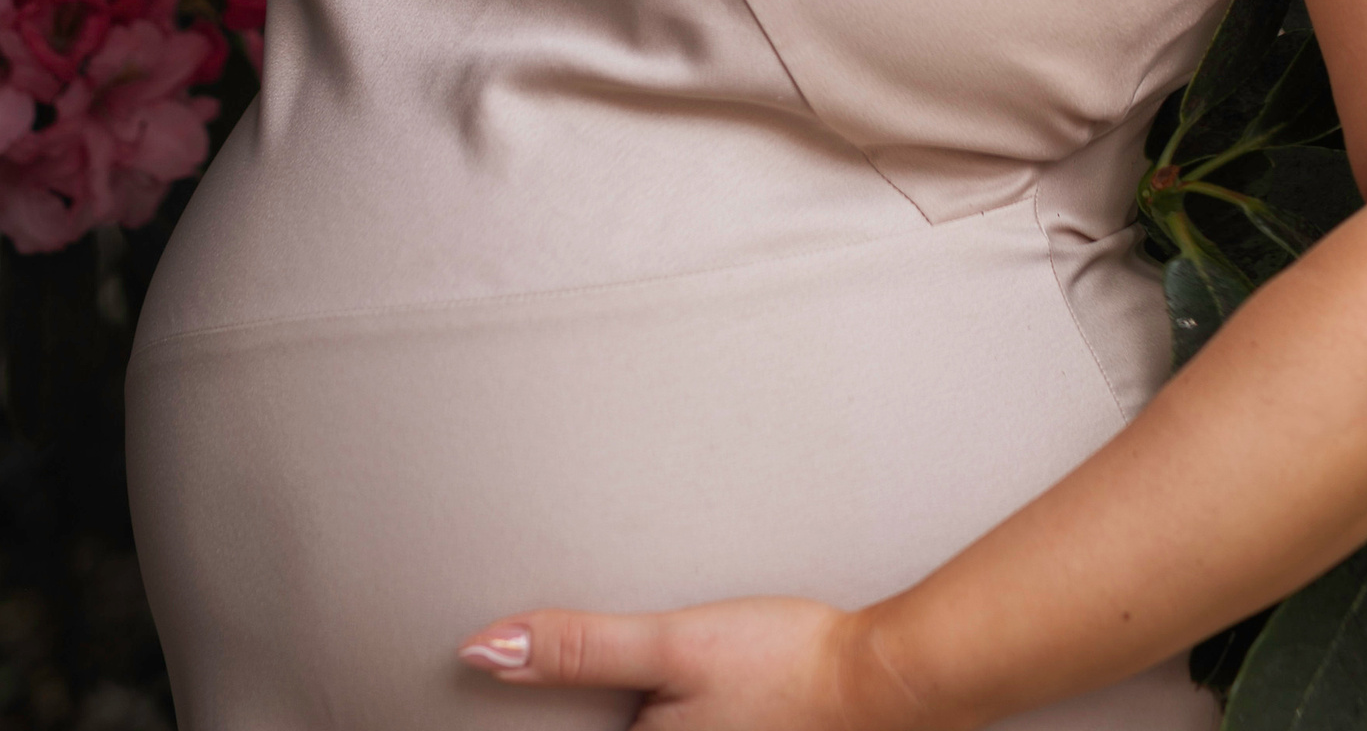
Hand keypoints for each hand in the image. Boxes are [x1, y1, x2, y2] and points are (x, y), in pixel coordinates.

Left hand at [456, 596, 924, 729]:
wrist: (884, 681)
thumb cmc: (786, 661)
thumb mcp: (672, 643)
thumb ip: (577, 649)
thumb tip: (481, 650)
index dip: (535, 724)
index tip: (498, 689)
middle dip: (600, 713)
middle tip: (566, 665)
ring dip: (639, 713)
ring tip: (663, 687)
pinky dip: (667, 722)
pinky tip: (696, 701)